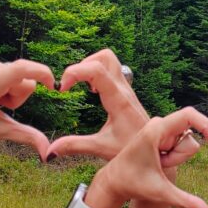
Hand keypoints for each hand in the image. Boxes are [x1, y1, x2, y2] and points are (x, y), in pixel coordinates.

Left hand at [0, 55, 53, 157]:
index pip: (22, 69)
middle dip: (19, 94)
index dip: (42, 73)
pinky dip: (4, 81)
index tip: (52, 86)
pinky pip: (7, 68)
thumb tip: (48, 153)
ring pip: (17, 73)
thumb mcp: (0, 132)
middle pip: (24, 78)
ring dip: (11, 88)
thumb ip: (27, 136)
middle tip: (0, 106)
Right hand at [46, 50, 197, 161]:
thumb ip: (75, 146)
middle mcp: (124, 90)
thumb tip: (49, 151)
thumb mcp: (101, 148)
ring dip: (90, 66)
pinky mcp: (126, 93)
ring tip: (80, 85)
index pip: (96, 70)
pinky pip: (112, 72)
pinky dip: (97, 74)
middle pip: (105, 57)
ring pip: (110, 61)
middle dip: (82, 64)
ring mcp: (127, 90)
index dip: (74, 72)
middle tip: (71, 83)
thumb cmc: (133, 150)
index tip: (61, 90)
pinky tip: (91, 91)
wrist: (157, 149)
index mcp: (119, 100)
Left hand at [87, 107, 207, 207]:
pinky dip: (173, 156)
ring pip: (186, 141)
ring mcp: (159, 127)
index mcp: (156, 130)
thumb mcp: (161, 193)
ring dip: (176, 157)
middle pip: (189, 136)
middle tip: (161, 165)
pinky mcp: (161, 132)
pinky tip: (158, 161)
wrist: (113, 181)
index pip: (190, 115)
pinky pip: (180, 142)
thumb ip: (186, 201)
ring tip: (158, 164)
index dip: (207, 126)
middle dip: (181, 155)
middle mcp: (158, 123)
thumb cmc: (133, 185)